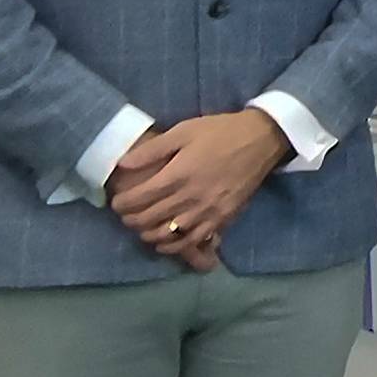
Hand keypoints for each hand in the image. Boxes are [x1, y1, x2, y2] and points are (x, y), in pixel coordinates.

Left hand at [108, 110, 287, 271]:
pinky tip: (164, 242)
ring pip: (168, 234)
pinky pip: (193, 241)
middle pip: (150, 218)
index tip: (116, 202)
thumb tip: (123, 164)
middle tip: (124, 215)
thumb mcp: (184, 131)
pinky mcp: (222, 220)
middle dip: (130, 220)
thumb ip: (152, 150)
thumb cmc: (220, 132)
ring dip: (148, 234)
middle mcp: (190, 198)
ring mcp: (207, 212)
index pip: (140, 199)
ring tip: (141, 228)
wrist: (261, 140)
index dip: (122, 204)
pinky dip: (174, 246)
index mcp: (178, 175)